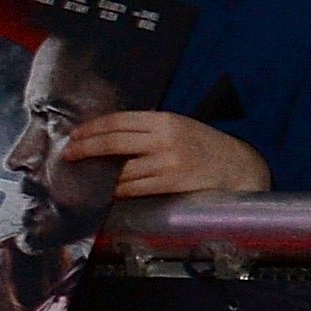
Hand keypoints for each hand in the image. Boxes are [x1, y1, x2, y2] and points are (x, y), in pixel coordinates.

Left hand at [64, 110, 267, 202]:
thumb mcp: (180, 128)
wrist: (241, 167)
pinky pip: (135, 188)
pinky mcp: (173, 183)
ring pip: (120, 169)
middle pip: (112, 142)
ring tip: (86, 176)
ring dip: (99, 174)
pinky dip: (117, 190)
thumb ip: (149, 130)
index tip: (75, 136)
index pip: (117, 121)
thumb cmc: (206, 148)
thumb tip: (108, 137)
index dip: (91, 129)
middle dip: (85, 149)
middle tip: (69, 155)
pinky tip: (107, 190)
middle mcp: (165, 139)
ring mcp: (169, 162)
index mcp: (165, 120)